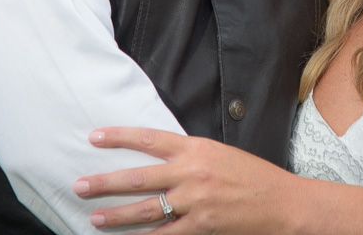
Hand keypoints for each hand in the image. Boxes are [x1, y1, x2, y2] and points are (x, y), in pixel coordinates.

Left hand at [74, 127, 294, 231]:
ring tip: (94, 218)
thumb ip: (190, 156)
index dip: (119, 137)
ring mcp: (195, 202)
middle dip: (104, 183)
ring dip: (116, 215)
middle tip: (79, 185)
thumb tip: (159, 159)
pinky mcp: (202, 227)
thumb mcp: (220, 154)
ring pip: (146, 210)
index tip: (94, 137)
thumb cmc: (253, 176)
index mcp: (196, 149)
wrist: (283, 202)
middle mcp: (192, 173)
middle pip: (138, 177)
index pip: (149, 139)